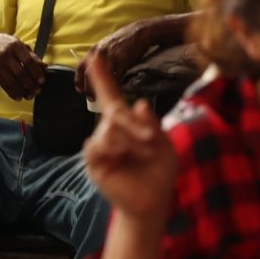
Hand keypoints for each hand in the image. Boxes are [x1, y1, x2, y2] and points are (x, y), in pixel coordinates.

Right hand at [0, 35, 45, 98]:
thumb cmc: (6, 44)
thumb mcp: (19, 45)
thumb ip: (32, 55)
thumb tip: (44, 66)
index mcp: (15, 45)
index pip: (28, 60)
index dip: (36, 72)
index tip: (41, 80)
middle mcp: (5, 54)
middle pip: (20, 73)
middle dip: (30, 84)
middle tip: (37, 90)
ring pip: (12, 81)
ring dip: (22, 91)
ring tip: (29, 96)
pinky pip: (4, 85)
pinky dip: (12, 93)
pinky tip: (19, 96)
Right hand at [80, 52, 176, 224]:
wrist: (152, 202)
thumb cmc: (160, 173)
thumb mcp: (164, 146)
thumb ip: (153, 125)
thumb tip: (140, 103)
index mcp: (128, 124)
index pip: (111, 96)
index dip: (103, 77)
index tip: (95, 56)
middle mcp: (110, 131)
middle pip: (115, 111)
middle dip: (135, 125)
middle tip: (150, 141)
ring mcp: (101, 145)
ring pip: (109, 128)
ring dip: (130, 141)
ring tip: (142, 154)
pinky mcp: (95, 161)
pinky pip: (97, 145)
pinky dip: (115, 149)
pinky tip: (124, 159)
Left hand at [81, 20, 160, 89]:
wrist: (139, 32)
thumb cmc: (123, 39)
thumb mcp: (106, 45)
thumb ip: (99, 56)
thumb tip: (94, 71)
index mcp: (94, 49)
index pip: (80, 67)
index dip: (78, 80)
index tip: (80, 89)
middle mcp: (100, 53)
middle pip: (88, 75)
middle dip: (88, 89)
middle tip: (91, 97)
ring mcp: (111, 57)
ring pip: (101, 78)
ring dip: (101, 90)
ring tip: (103, 98)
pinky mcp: (122, 62)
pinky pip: (117, 78)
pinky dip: (116, 86)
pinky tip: (117, 90)